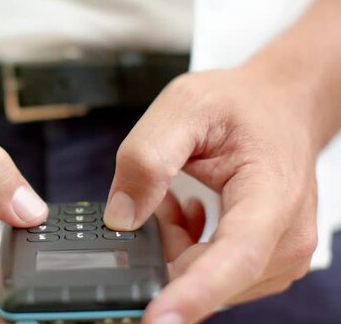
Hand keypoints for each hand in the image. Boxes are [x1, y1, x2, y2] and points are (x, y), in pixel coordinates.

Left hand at [103, 67, 319, 322]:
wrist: (279, 107)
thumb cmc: (241, 105)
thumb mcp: (183, 108)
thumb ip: (147, 159)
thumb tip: (121, 217)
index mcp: (271, 197)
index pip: (233, 259)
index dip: (192, 294)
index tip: (156, 318)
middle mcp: (285, 238)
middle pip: (206, 274)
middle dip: (164, 244)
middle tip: (159, 195)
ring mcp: (278, 256)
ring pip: (201, 278)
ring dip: (174, 243)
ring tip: (176, 195)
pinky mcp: (263, 263)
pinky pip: (207, 274)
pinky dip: (184, 247)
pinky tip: (186, 211)